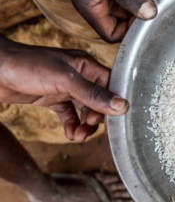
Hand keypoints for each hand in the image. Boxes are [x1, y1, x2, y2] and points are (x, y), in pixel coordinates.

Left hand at [0, 38, 128, 141]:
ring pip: (84, 109)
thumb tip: (122, 106)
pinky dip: (72, 125)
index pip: (111, 84)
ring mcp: (65, 88)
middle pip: (99, 100)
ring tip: (77, 136)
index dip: (114, 102)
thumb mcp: (64, 80)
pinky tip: (70, 134)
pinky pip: (69, 114)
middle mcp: (78, 75)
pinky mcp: (52, 98)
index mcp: (86, 65)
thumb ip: (92, 94)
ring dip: (84, 125)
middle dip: (96, 118)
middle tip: (88, 129)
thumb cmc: (26, 65)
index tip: (113, 119)